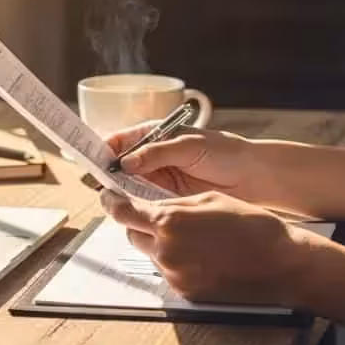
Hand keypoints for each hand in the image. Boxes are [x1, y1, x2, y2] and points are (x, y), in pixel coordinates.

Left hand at [100, 189, 315, 304]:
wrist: (281, 263)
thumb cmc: (251, 226)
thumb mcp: (208, 200)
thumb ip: (173, 203)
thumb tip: (150, 205)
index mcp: (169, 221)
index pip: (123, 212)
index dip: (112, 202)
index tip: (109, 197)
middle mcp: (166, 249)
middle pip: (132, 235)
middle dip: (139, 224)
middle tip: (157, 216)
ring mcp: (174, 274)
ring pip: (150, 254)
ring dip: (159, 243)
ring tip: (191, 236)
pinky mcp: (185, 292)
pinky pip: (168, 272)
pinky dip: (175, 261)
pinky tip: (200, 254)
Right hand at [107, 122, 260, 200]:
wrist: (252, 177)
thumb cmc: (226, 152)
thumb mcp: (189, 146)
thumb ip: (157, 152)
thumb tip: (126, 161)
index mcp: (154, 135)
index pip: (120, 140)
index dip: (104, 148)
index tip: (92, 159)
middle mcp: (151, 157)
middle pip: (118, 165)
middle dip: (106, 174)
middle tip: (98, 184)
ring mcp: (157, 179)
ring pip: (127, 186)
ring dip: (118, 192)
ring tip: (111, 198)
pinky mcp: (165, 199)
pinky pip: (142, 202)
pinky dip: (134, 206)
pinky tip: (130, 208)